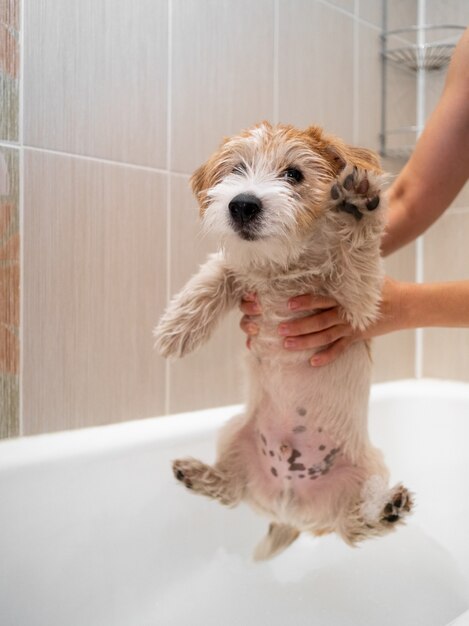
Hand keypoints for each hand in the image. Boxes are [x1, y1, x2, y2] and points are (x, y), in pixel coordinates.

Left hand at [239, 277, 404, 364]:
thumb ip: (347, 270)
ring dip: (305, 342)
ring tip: (287, 345)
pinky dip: (327, 356)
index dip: (306, 302)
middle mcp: (345, 315)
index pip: (322, 300)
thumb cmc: (381, 286)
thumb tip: (334, 248)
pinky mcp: (356, 337)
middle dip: (298, 326)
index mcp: (345, 298)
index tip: (289, 304)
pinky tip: (313, 362)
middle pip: (319, 322)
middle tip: (280, 330)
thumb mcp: (365, 275)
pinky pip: (339, 349)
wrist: (404, 305)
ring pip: (324, 337)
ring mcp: (350, 328)